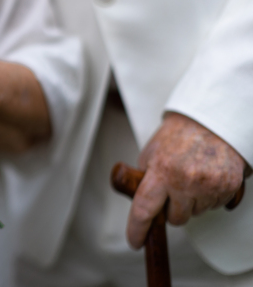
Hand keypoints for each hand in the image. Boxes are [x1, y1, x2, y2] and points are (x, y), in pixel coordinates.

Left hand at [127, 112, 249, 248]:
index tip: (134, 242)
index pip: (144, 209)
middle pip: (174, 219)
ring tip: (192, 176)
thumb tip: (140, 205)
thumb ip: (144, 180)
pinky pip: (214, 206)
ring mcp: (209, 186)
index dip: (137, 229)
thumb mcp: (151, 153)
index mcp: (161, 171)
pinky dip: (209, 197)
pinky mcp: (228, 188)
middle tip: (174, 188)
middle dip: (171, 209)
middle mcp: (185, 181)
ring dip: (191, 202)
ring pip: (195, 214)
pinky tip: (206, 177)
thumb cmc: (178, 136)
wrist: (210, 121)